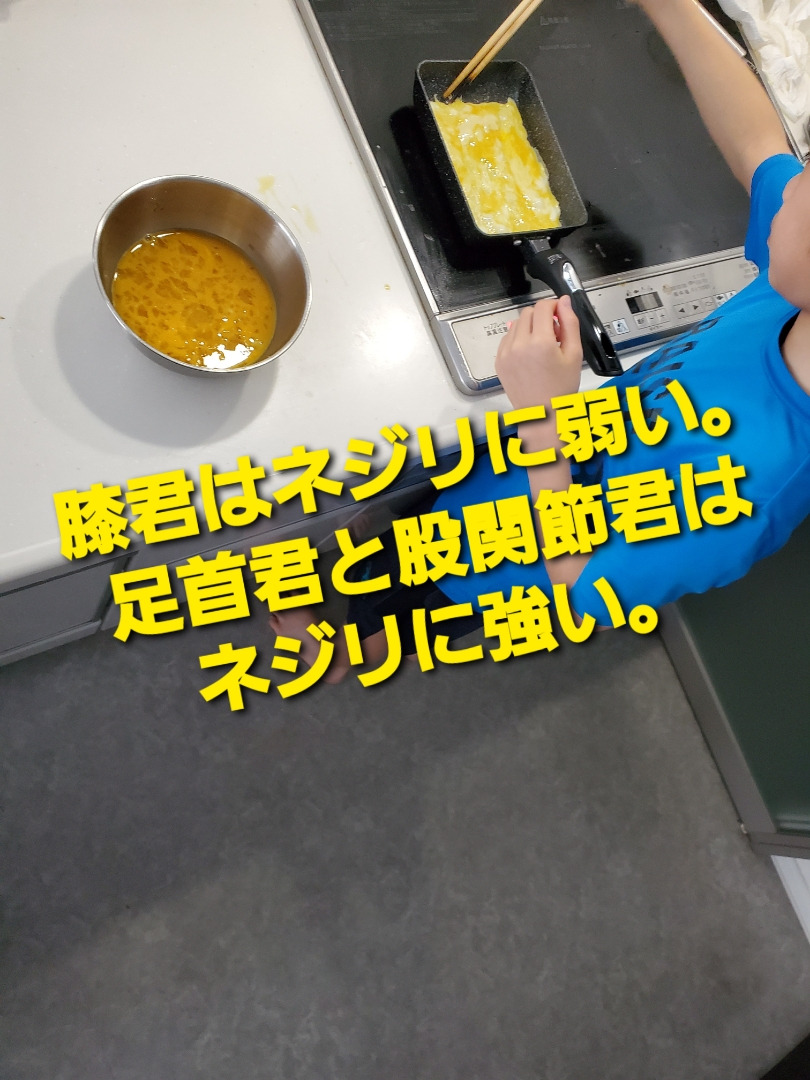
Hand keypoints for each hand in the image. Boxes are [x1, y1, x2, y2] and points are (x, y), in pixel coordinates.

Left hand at [495, 295, 582, 410]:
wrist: (542, 414)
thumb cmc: (560, 389)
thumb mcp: (575, 354)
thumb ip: (570, 323)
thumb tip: (564, 301)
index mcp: (540, 342)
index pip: (543, 306)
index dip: (553, 306)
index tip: (559, 314)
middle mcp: (519, 345)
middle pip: (528, 312)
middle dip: (542, 317)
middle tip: (554, 334)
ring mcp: (506, 353)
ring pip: (516, 323)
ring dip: (530, 327)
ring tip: (542, 346)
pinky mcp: (499, 361)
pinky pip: (507, 338)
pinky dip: (518, 339)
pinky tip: (530, 354)